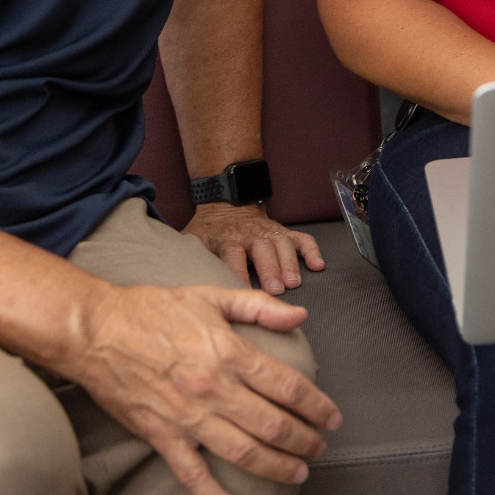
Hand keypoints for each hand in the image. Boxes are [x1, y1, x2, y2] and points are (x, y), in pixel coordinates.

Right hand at [66, 282, 340, 494]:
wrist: (95, 330)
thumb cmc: (152, 309)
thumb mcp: (211, 295)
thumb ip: (259, 306)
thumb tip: (300, 314)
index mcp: (230, 353)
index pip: (288, 387)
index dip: (317, 406)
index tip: (332, 417)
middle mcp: (214, 389)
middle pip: (274, 424)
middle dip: (305, 440)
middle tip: (320, 447)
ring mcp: (188, 417)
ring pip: (244, 452)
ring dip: (277, 467)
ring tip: (298, 472)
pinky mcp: (162, 435)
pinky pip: (192, 474)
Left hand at [185, 203, 325, 294]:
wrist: (226, 204)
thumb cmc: (210, 232)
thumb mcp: (191, 241)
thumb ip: (186, 257)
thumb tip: (175, 275)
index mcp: (226, 240)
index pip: (232, 255)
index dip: (238, 272)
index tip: (243, 290)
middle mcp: (250, 235)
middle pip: (261, 251)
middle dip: (270, 270)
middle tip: (276, 289)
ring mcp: (269, 232)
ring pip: (282, 245)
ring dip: (289, 263)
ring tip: (294, 282)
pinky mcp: (283, 232)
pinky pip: (301, 239)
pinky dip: (311, 251)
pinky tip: (318, 265)